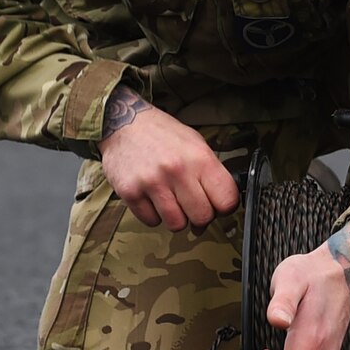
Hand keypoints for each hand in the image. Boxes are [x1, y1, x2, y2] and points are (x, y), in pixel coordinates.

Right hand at [97, 87, 238, 230]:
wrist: (123, 124)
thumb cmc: (162, 135)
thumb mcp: (195, 143)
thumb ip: (210, 173)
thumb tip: (223, 204)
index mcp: (199, 157)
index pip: (226, 200)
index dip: (225, 208)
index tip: (217, 206)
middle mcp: (177, 170)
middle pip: (202, 217)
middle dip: (199, 217)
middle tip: (192, 206)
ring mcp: (152, 183)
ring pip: (177, 224)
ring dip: (176, 218)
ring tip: (170, 201)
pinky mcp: (130, 192)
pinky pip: (151, 221)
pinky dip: (153, 215)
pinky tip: (152, 198)